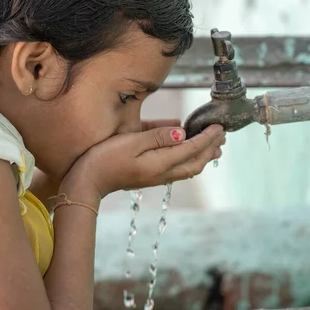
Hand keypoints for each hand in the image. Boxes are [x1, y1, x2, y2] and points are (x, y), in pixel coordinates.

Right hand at [63, 124, 224, 197]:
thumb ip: (157, 137)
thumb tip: (183, 133)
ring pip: (188, 167)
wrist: (87, 183)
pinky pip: (177, 168)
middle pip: (195, 162)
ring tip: (214, 145)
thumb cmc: (104, 158)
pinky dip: (189, 159)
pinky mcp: (149, 176)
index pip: (191, 149)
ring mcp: (156, 176)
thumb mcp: (129, 142)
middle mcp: (162, 173)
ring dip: (203, 156)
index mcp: (160, 163)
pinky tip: (188, 151)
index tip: (219, 126)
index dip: (207, 137)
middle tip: (222, 134)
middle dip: (210, 147)